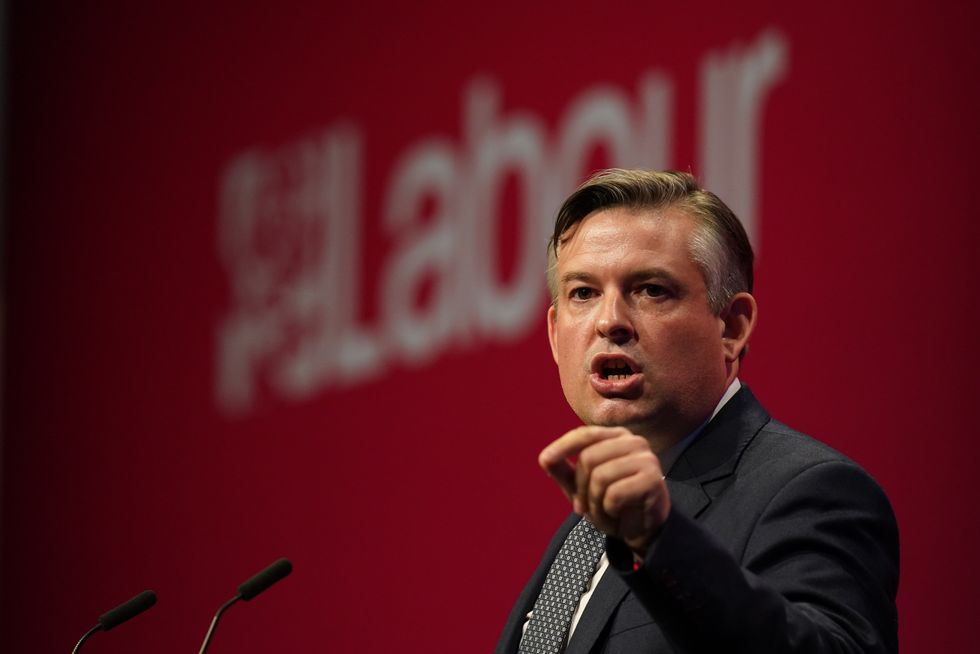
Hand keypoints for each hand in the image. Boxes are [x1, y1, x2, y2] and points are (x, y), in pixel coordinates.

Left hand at [539, 426, 670, 556]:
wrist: (642, 531)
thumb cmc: (613, 505)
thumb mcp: (581, 487)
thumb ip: (563, 471)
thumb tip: (544, 458)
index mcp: (617, 436)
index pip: (585, 434)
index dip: (563, 446)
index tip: (544, 459)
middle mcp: (634, 441)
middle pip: (588, 458)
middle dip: (582, 488)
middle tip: (587, 506)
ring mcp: (646, 458)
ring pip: (600, 476)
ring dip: (595, 502)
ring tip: (604, 511)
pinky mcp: (653, 479)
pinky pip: (615, 494)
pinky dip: (609, 510)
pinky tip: (618, 514)